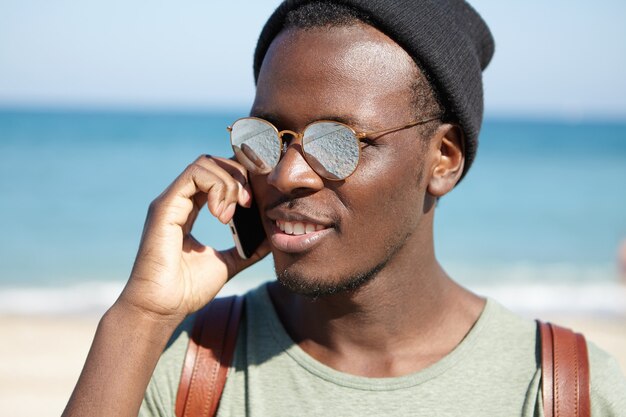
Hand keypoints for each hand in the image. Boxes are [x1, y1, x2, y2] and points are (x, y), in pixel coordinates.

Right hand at [118, 155, 269, 320]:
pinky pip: (194, 175)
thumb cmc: (188, 290)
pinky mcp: (165, 206)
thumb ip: (248, 248)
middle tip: (249, 203)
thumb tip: (272, 238)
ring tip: (234, 212)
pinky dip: (216, 187)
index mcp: (191, 209)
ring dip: (229, 183)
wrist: (162, 308)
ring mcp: (170, 201)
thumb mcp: (228, 263)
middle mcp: (179, 200)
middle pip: (212, 162)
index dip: (240, 179)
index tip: (255, 202)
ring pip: (204, 164)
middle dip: (238, 176)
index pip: (216, 175)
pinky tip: (222, 215)